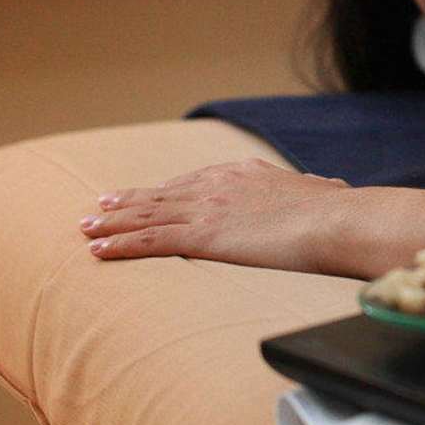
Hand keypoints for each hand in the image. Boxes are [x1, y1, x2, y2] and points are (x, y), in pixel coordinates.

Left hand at [81, 158, 352, 270]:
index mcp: (247, 174)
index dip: (166, 191)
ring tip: (86, 228)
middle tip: (100, 207)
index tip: (147, 195)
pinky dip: (121, 244)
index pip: (195, 182)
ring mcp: (208, 208)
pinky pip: (151, 240)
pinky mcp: (203, 235)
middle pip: (162, 195)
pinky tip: (98, 250)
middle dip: (128, 202)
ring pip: (148, 215)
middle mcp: (219, 185)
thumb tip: (334, 189)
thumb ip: (319, 191)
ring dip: (113, 223)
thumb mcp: (326, 193)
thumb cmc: (338, 212)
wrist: (335, 220)